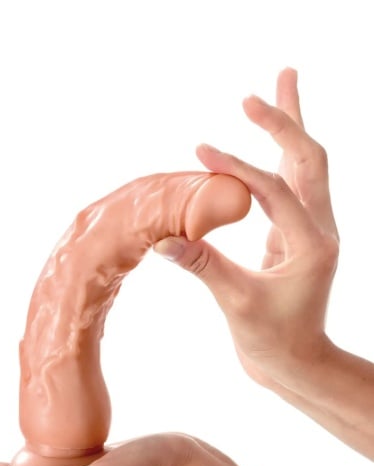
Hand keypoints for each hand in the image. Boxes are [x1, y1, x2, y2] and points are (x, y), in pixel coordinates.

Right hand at [154, 68, 338, 389]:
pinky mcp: (295, 235)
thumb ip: (205, 267)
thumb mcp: (238, 305)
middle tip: (254, 93)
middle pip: (309, 158)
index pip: (274, 190)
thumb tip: (164, 240)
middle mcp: (319, 229)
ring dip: (291, 127)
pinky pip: (290, 185)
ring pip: (306, 165)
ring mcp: (310, 229)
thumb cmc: (274, 342)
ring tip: (280, 84)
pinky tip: (268, 141)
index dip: (237, 169)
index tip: (201, 153)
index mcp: (311, 244)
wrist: (296, 362)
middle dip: (284, 122)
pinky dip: (278, 157)